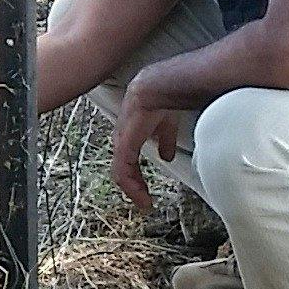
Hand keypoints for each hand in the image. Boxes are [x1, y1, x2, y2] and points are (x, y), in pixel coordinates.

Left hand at [110, 71, 192, 209]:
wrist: (161, 85)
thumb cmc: (164, 96)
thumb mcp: (166, 124)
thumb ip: (164, 140)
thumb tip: (167, 155)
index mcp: (131, 131)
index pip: (127, 157)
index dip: (135, 174)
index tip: (146, 189)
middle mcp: (123, 136)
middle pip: (122, 166)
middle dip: (132, 184)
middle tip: (143, 200)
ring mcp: (122, 140)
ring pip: (121, 172)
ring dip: (132, 189)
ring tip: (144, 202)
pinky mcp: (125, 144)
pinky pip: (123, 170)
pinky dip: (132, 186)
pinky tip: (142, 196)